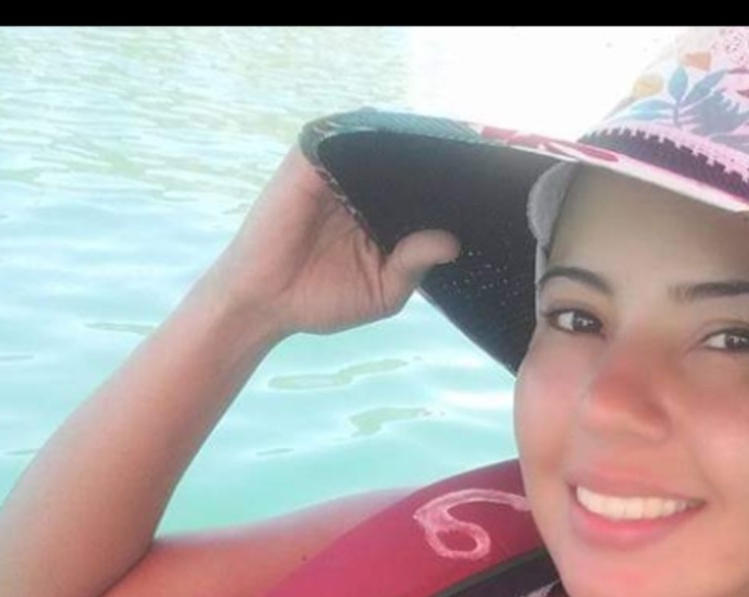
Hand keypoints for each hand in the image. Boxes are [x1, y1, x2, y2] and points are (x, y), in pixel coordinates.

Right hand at [197, 148, 460, 343]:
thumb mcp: (384, 291)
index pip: (420, 190)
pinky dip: (370, 143)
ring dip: (407, 149)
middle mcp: (358, 187)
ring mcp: (333, 172)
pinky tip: (399, 155)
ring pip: (379, 146)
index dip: (448, 189)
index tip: (484, 193)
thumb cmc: (320, 300)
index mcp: (379, 213)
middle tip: (475, 168)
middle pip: (404, 162)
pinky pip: (345, 140)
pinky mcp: (309, 163)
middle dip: (436, 164)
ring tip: (445, 156)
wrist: (264, 304)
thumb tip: (453, 241)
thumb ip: (415, 264)